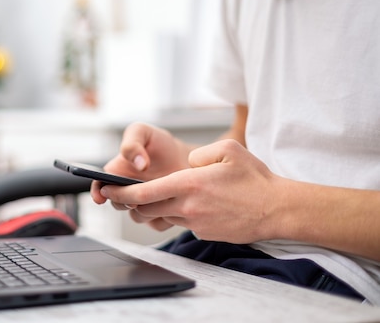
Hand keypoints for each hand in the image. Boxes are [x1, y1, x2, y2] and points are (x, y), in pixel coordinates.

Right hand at [91, 122, 191, 206]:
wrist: (187, 159)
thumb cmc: (160, 144)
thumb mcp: (143, 133)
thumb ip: (132, 144)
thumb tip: (138, 164)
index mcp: (117, 172)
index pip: (99, 186)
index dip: (97, 192)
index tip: (100, 196)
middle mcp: (127, 191)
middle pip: (117, 203)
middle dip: (124, 201)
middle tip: (135, 195)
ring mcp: (143, 204)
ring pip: (136, 216)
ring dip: (145, 209)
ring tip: (161, 196)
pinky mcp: (159, 215)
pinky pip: (156, 224)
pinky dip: (163, 216)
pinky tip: (173, 202)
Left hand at [97, 139, 279, 243]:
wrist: (277, 209)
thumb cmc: (254, 178)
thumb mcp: (228, 150)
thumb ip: (201, 152)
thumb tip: (187, 163)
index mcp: (188, 184)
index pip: (143, 193)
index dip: (120, 193)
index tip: (107, 190)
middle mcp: (188, 206)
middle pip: (146, 208)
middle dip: (130, 202)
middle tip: (120, 194)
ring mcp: (196, 223)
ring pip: (163, 216)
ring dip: (156, 207)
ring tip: (159, 195)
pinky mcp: (204, 233)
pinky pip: (183, 222)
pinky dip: (179, 214)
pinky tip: (193, 204)